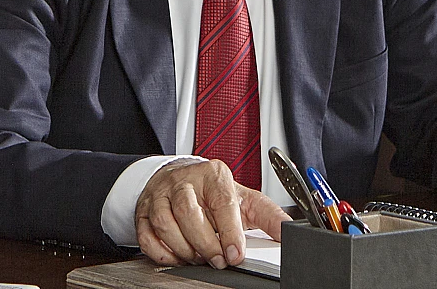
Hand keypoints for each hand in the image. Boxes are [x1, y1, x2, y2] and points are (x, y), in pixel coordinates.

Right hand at [135, 158, 289, 268]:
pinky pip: (146, 233)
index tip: (235, 254)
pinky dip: (161, 251)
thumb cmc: (214, 192)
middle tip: (217, 260)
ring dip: (183, 248)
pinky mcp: (145, 209)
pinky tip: (176, 256)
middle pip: (189, 213)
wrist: (183, 178)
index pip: (221, 203)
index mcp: (214, 175)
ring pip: (165, 223)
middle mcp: (185, 181)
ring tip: (198, 258)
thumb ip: (269, 215)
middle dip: (205, 244)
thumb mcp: (245, 199)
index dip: (229, 232)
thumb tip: (290, 231)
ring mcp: (161, 194)